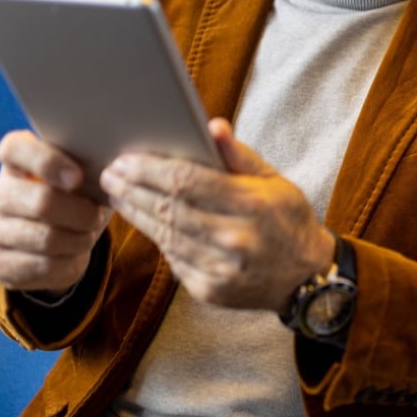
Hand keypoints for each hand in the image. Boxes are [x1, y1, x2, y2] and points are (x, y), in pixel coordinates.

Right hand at [0, 130, 110, 293]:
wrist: (55, 243)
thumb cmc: (75, 199)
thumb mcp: (84, 179)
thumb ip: (90, 167)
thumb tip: (111, 173)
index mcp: (14, 161)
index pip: (14, 149)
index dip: (47, 161)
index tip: (78, 177)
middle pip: (41, 201)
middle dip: (82, 214)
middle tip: (96, 217)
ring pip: (46, 238)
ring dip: (79, 240)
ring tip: (86, 236)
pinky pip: (42, 266)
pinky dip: (68, 263)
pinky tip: (72, 255)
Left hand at [100, 118, 334, 311]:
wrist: (306, 278)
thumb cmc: (288, 221)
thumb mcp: (276, 181)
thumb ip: (240, 156)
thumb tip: (212, 126)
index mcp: (254, 205)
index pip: (188, 182)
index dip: (150, 170)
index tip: (126, 159)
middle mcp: (235, 239)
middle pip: (168, 208)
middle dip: (133, 189)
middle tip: (110, 172)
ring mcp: (221, 269)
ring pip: (164, 235)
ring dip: (135, 212)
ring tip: (118, 194)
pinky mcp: (209, 291)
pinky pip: (173, 259)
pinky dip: (156, 237)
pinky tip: (145, 221)